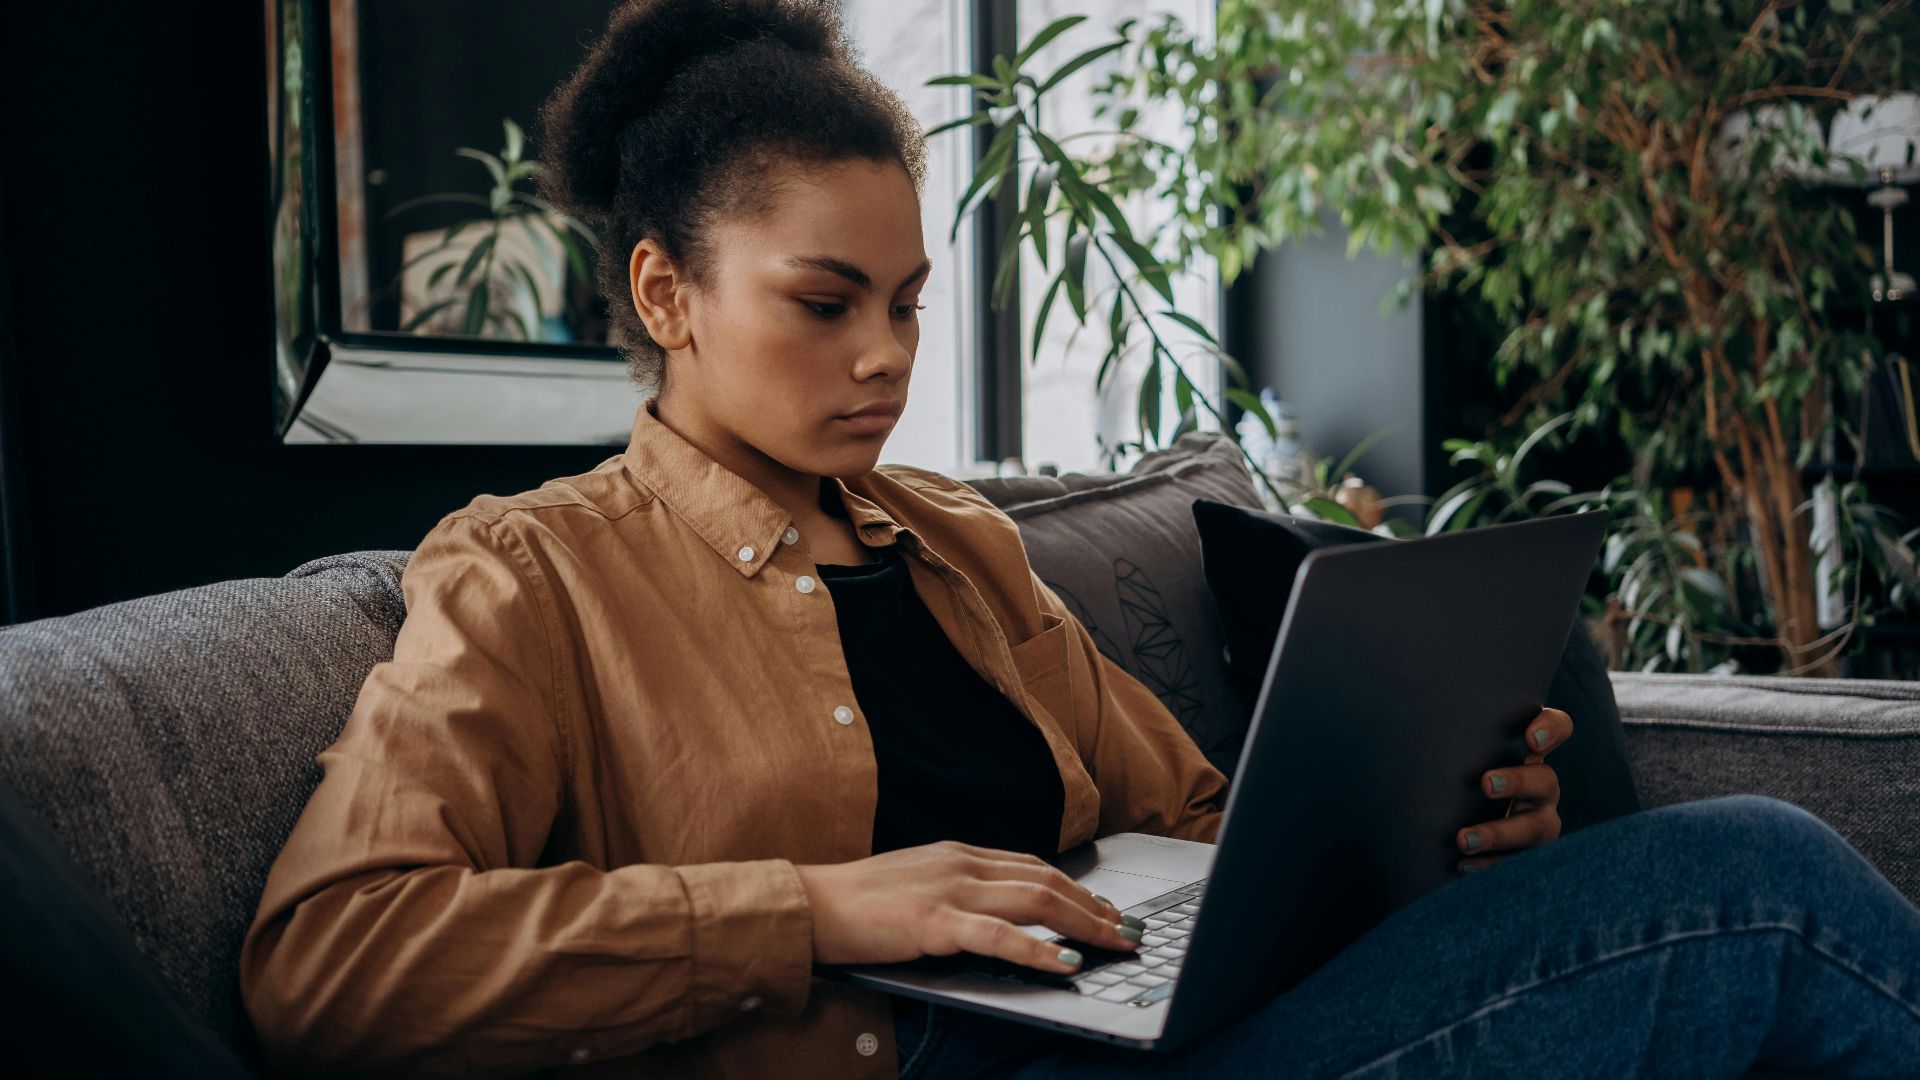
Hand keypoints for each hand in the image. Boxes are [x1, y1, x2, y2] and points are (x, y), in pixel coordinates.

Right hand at [794, 840, 1146, 973]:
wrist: (812, 904)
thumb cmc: (858, 902)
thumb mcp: (918, 884)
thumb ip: (958, 891)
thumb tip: (997, 915)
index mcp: (959, 853)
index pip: (1034, 865)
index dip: (1078, 888)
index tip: (1107, 909)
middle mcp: (963, 863)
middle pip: (1047, 879)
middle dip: (1095, 907)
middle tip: (1128, 931)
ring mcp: (951, 890)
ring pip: (1036, 899)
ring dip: (1085, 923)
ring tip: (1115, 943)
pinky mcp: (935, 922)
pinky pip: (999, 936)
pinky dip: (1039, 949)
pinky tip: (1065, 962)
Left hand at [1455, 706, 1569, 873]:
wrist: (1445, 822)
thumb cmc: (1450, 770)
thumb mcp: (1452, 749)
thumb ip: (1445, 729)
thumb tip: (1399, 707)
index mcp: (1527, 751)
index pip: (1557, 728)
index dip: (1551, 729)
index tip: (1530, 739)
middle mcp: (1540, 786)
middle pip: (1546, 781)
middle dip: (1518, 782)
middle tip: (1485, 783)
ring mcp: (1537, 822)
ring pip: (1537, 828)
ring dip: (1501, 833)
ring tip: (1463, 839)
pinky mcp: (1526, 856)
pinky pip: (1519, 864)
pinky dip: (1491, 865)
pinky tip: (1462, 866)